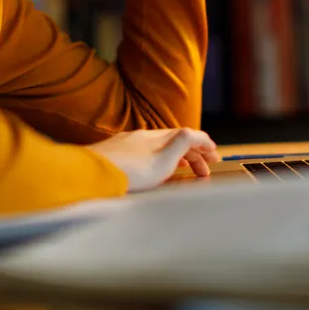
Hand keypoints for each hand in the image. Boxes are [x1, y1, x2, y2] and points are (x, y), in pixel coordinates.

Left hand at [86, 128, 219, 191]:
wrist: (93, 174)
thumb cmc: (129, 172)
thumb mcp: (164, 160)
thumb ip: (182, 145)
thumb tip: (195, 135)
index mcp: (158, 137)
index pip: (189, 134)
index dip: (205, 145)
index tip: (215, 156)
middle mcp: (144, 135)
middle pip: (176, 140)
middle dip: (194, 154)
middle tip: (204, 170)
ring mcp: (127, 143)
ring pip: (160, 146)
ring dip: (177, 156)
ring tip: (184, 168)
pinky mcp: (115, 153)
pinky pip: (145, 152)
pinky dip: (159, 158)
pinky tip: (154, 168)